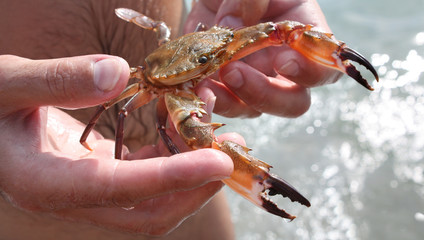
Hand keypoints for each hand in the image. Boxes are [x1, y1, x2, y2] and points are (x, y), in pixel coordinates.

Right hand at [0, 54, 234, 235]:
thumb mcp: (7, 84)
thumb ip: (57, 80)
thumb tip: (118, 74)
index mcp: (46, 184)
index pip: (121, 190)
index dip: (174, 178)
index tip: (218, 162)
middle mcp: (71, 199)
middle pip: (146, 215)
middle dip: (194, 189)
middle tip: (228, 153)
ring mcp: (86, 192)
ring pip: (150, 199)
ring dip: (188, 171)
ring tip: (215, 131)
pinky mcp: (96, 177)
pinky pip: (142, 176)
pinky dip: (169, 157)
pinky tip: (181, 128)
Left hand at [185, 0, 342, 117]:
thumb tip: (233, 27)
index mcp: (300, 40)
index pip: (323, 68)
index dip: (309, 72)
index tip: (281, 61)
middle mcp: (281, 68)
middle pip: (292, 102)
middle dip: (265, 95)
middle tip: (234, 72)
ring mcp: (254, 82)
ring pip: (253, 109)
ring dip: (230, 100)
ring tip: (205, 81)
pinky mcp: (225, 87)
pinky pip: (221, 104)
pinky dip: (208, 98)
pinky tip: (195, 85)